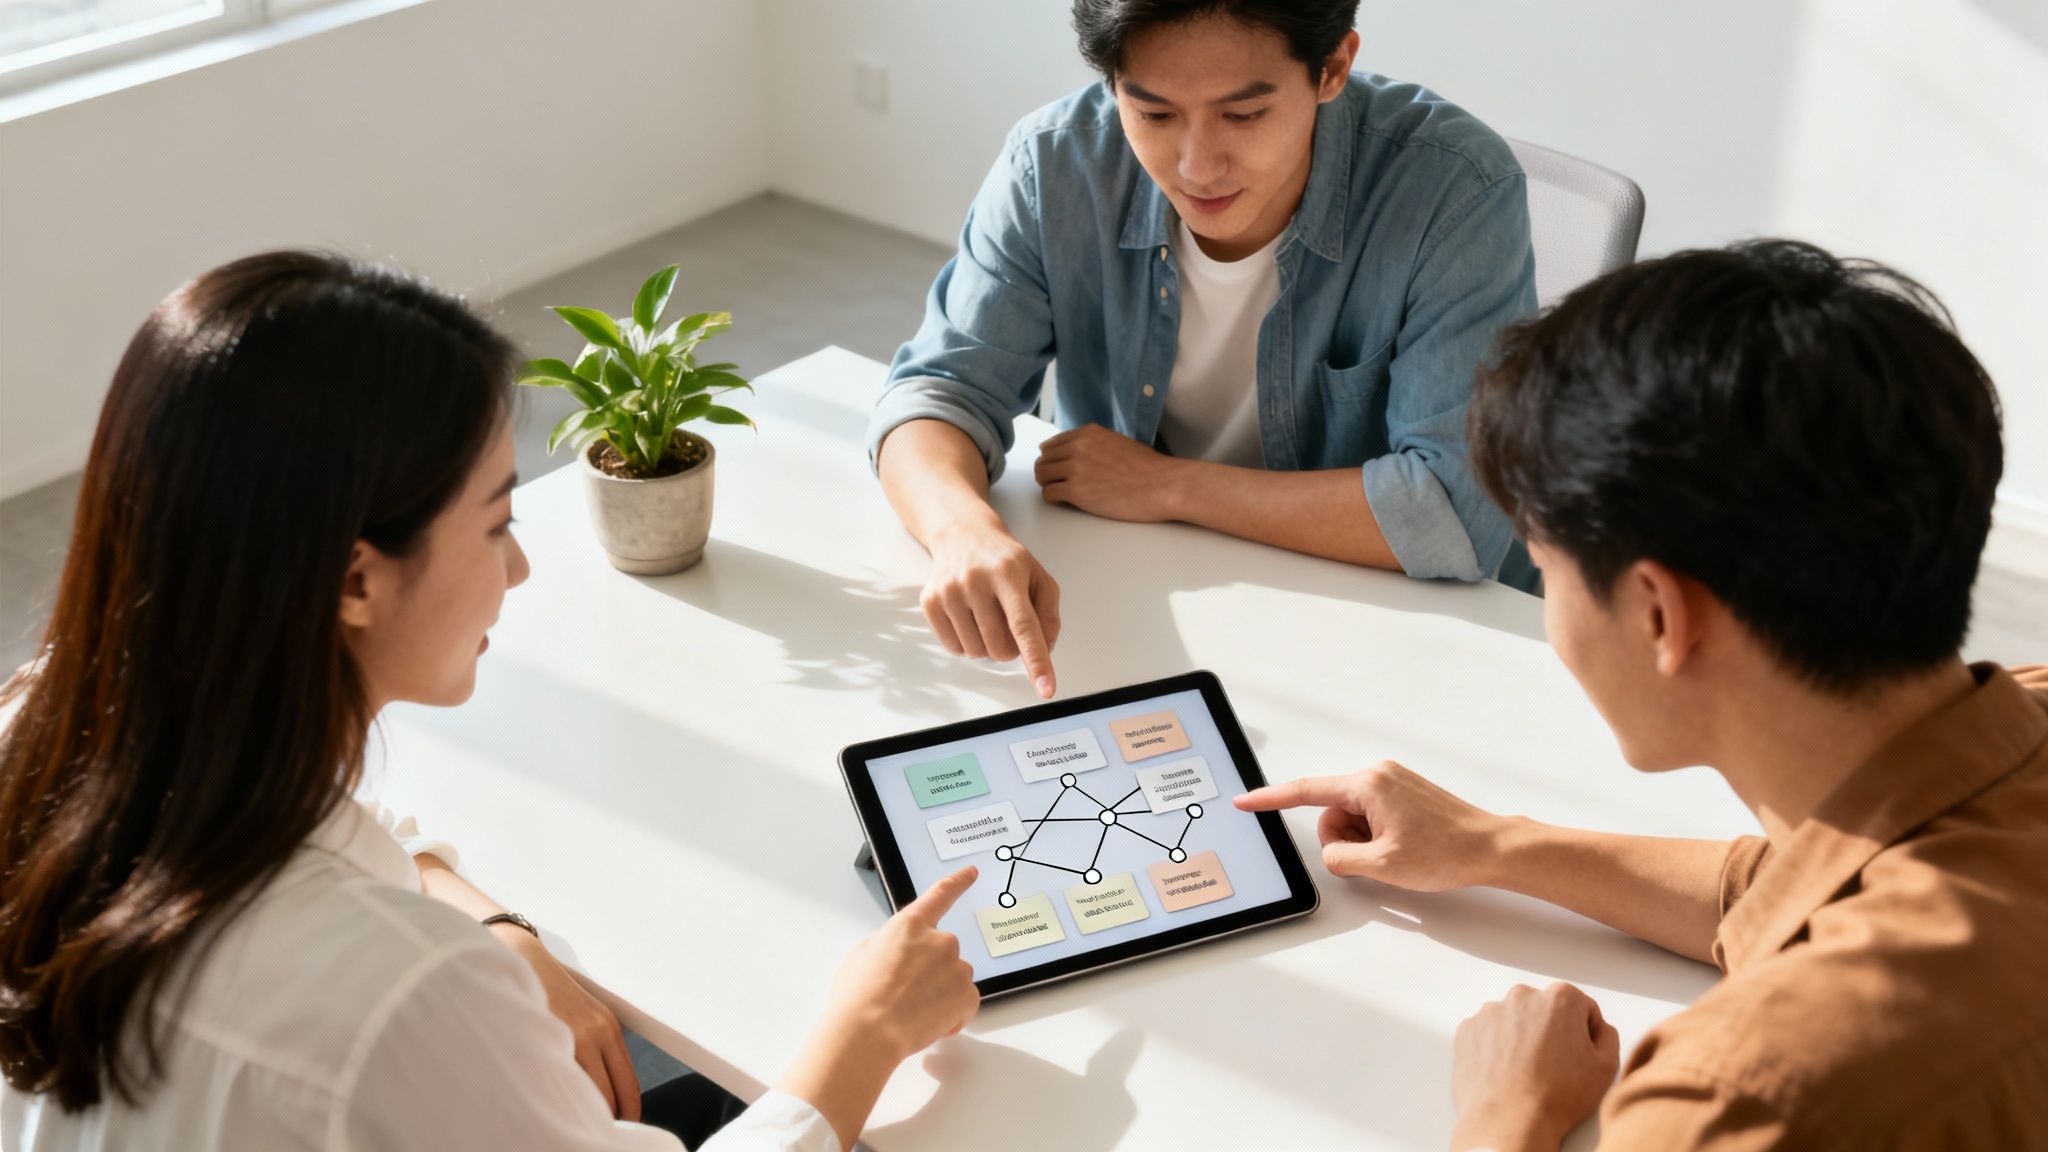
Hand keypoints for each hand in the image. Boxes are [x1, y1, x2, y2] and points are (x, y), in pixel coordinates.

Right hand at [496, 927, 639, 1119]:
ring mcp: (572, 1036)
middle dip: (603, 1121)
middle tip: (591, 1133)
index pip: (629, 1086)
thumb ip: (594, 1050)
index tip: (619, 1131)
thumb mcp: (582, 1016)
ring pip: (585, 1095)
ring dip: (579, 1113)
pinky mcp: (546, 1036)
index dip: (627, 1115)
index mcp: (609, 1029)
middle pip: (611, 1097)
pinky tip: (549, 1104)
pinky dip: (556, 1098)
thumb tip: (599, 1096)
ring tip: (569, 1124)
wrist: (519, 958)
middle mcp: (597, 1033)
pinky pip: (558, 1080)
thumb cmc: (547, 990)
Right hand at [776, 868, 982, 1149]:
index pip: (941, 895)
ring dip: (940, 993)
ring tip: (911, 1011)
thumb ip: (889, 944)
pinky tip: (928, 1022)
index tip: (972, 872)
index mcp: (910, 925)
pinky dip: (952, 1013)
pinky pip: (965, 1002)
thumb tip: (899, 951)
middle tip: (906, 994)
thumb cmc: (858, 998)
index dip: (958, 882)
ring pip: (954, 978)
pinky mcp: (968, 995)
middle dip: (930, 971)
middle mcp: (939, 940)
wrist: (869, 1033)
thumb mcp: (862, 956)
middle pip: (943, 951)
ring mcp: (957, 967)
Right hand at [924, 518, 1060, 697]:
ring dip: (988, 646)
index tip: (1046, 689)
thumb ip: (1049, 613)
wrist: (963, 534)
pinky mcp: (929, 602)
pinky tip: (970, 619)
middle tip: (1010, 626)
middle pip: (1000, 648)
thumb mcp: (1039, 576)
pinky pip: (954, 648)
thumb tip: (1045, 649)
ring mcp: (949, 592)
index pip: (1025, 625)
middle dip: (1012, 649)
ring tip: (989, 618)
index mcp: (1009, 574)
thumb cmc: (1005, 560)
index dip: (1037, 660)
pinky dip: (967, 644)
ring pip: (976, 653)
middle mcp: (976, 582)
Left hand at [1034, 423, 1185, 522]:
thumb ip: (1095, 444)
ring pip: (1041, 475)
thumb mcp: (1118, 442)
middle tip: (1057, 482)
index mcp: (1088, 433)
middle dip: (1048, 472)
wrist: (1162, 485)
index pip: (1053, 443)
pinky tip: (1067, 501)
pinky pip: (1049, 494)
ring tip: (1062, 492)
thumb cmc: (1148, 468)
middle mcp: (1078, 447)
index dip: (1053, 458)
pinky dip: (1054, 499)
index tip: (1057, 467)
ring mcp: (1075, 469)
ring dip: (1048, 484)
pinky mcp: (1076, 491)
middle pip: (1044, 459)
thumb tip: (1081, 454)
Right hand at [1235, 761, 1507, 890]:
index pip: (1306, 791)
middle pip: (1331, 811)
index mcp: (1368, 785)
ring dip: (1362, 841)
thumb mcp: (1382, 865)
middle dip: (1342, 840)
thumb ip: (1341, 859)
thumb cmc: (1446, 852)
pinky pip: (1370, 815)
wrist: (1491, 848)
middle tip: (1375, 859)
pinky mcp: (1404, 793)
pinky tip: (1401, 848)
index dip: (1271, 800)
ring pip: (1351, 816)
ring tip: (1395, 854)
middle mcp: (1377, 775)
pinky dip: (1375, 835)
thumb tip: (1331, 854)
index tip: (1247, 802)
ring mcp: (1392, 782)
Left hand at [1451, 983, 1619, 1151]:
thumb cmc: (1557, 1096)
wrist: (1510, 1121)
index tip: (1579, 1055)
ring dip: (1522, 1038)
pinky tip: (1506, 1072)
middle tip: (1554, 1066)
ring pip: (1514, 1020)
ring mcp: (1490, 1011)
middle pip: (1545, 1010)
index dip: (1585, 1034)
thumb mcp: (1606, 1067)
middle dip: (1551, 1031)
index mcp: (1560, 998)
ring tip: (1527, 1072)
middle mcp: (1522, 996)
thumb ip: (1607, 1036)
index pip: (1581, 1007)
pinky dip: (1496, 1048)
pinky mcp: (1468, 1030)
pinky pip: (1488, 1034)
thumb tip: (1598, 1028)